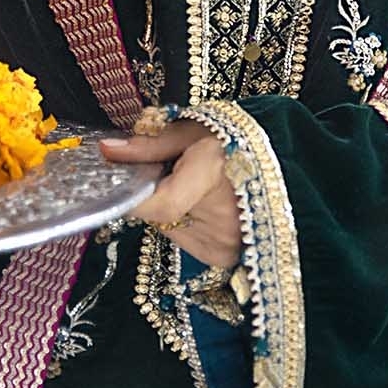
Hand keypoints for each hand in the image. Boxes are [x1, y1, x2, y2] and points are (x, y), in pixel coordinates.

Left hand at [99, 120, 242, 268]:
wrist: (280, 162)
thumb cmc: (235, 140)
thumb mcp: (191, 131)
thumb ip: (147, 146)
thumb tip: (106, 151)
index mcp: (215, 179)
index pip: (161, 205)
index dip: (134, 195)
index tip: (121, 178)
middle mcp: (222, 221)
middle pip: (158, 216)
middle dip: (152, 194)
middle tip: (169, 172)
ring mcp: (224, 244)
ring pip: (168, 228)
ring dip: (169, 209)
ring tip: (192, 187)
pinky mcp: (222, 257)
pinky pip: (185, 239)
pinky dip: (184, 222)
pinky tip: (203, 205)